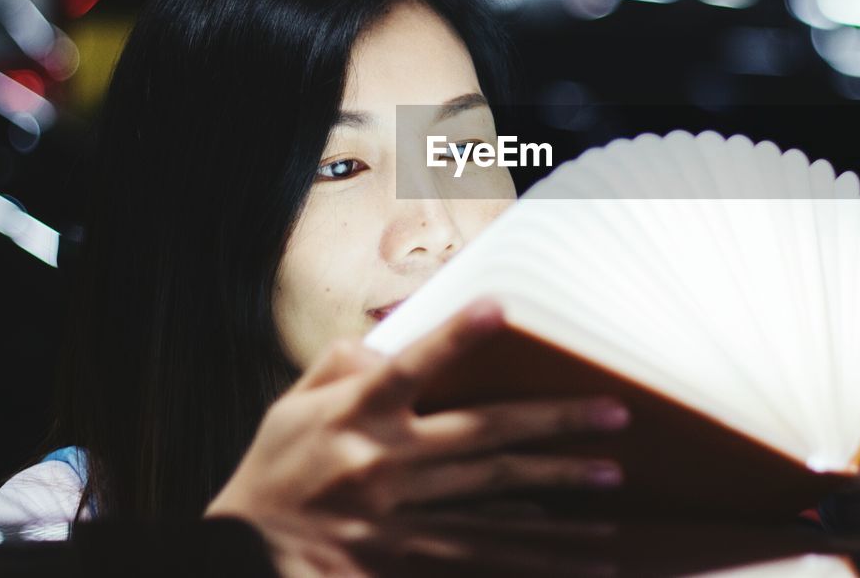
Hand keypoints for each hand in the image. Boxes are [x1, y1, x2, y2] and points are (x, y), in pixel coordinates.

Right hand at [205, 299, 630, 574]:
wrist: (244, 556)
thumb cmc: (274, 471)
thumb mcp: (291, 407)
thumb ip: (342, 367)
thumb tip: (387, 339)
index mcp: (354, 415)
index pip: (409, 366)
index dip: (454, 337)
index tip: (499, 307)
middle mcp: (384, 462)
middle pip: (482, 437)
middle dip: (552, 423)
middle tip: (615, 412)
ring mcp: (400, 516)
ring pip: (495, 500)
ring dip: (558, 489)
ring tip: (611, 477)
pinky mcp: (408, 558)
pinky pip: (480, 550)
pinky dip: (528, 548)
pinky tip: (572, 547)